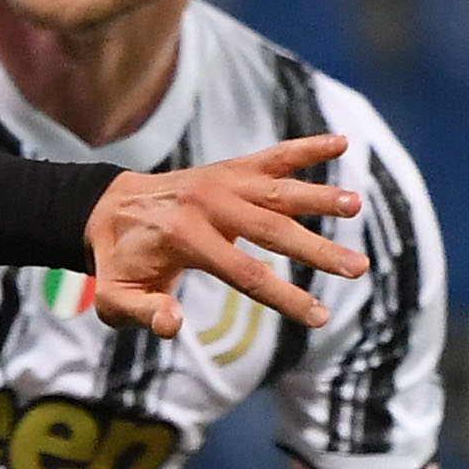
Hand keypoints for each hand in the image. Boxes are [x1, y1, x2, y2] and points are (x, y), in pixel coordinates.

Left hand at [85, 135, 366, 335]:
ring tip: (357, 204)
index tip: (320, 318)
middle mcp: (206, 204)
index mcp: (183, 237)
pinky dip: (306, 148)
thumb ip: (143, 313)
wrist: (108, 207)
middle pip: (272, 230)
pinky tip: (341, 143)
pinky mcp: (230, 169)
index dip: (284, 297)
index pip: (245, 272)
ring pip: (279, 189)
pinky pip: (273, 156)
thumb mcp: (116, 296)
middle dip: (317, 251)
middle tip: (359, 267)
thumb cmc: (120, 261)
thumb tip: (173, 326)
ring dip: (320, 197)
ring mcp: (221, 182)